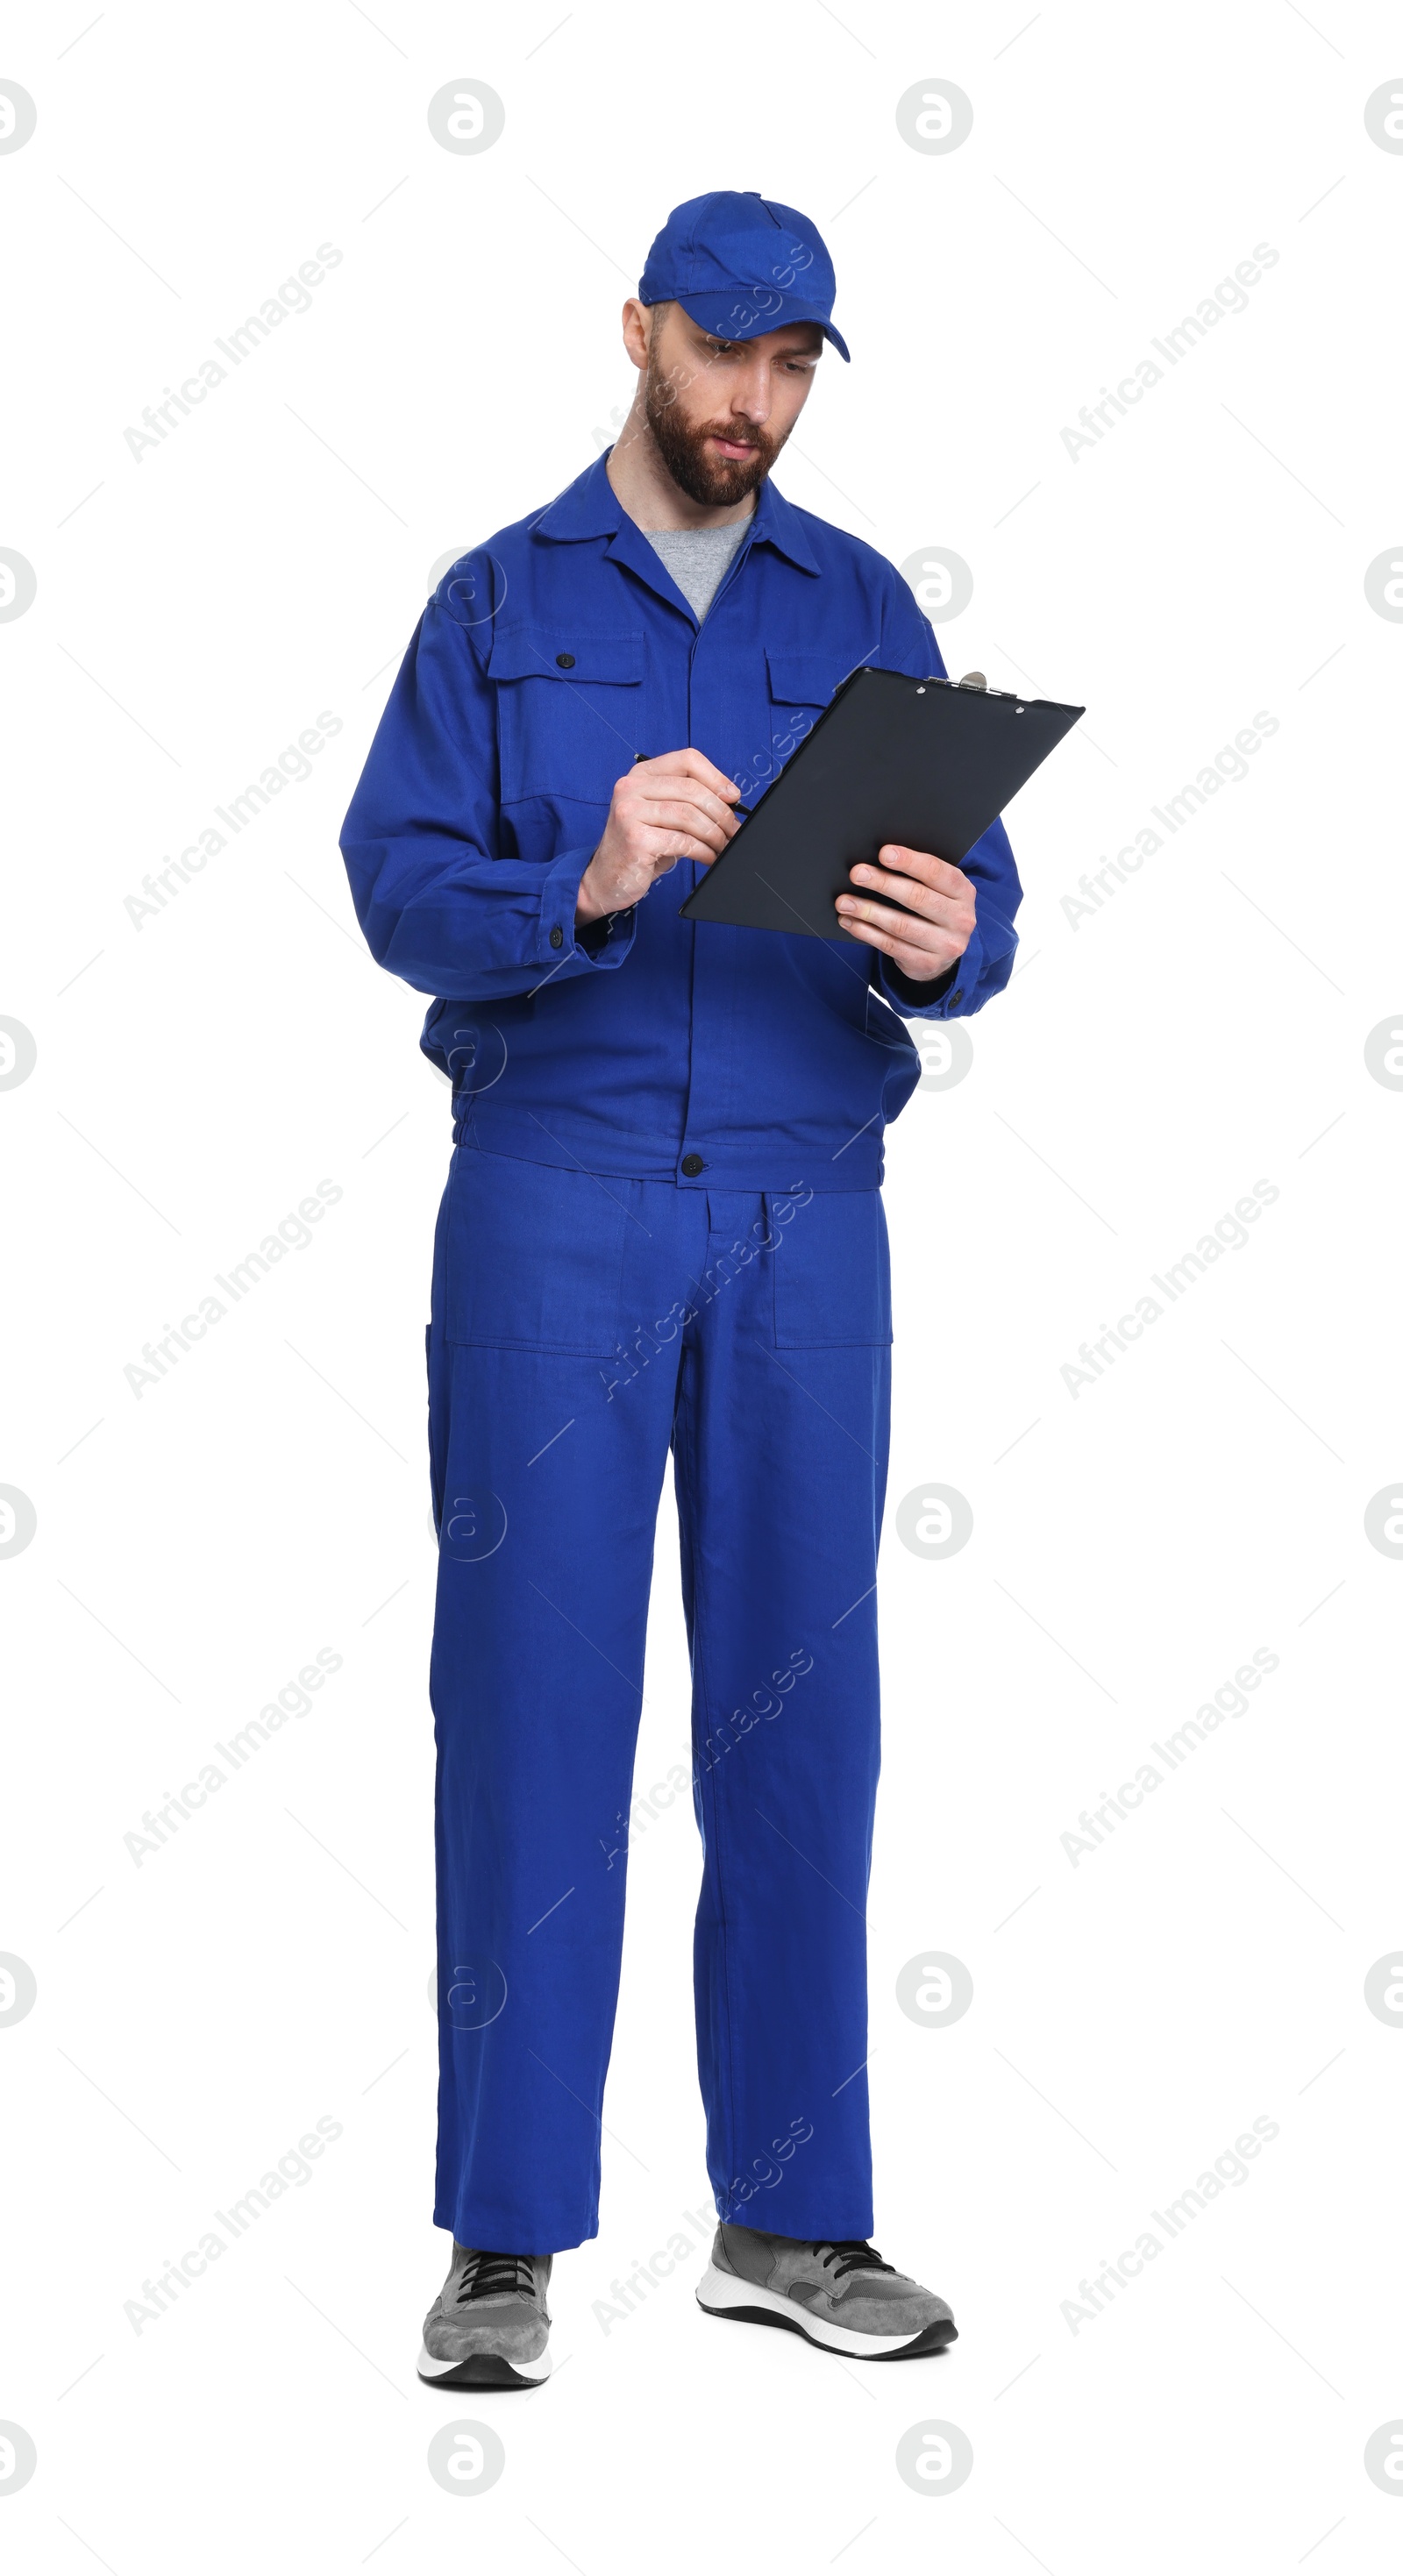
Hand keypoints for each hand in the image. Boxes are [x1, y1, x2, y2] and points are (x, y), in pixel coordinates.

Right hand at [577, 749, 739, 921]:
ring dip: (714, 834)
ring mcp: (630, 812)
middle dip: (721, 812)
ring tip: (722, 846)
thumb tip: (729, 798)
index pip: (687, 759)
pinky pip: (683, 841)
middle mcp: (631, 788)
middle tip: (733, 830)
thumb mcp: (662, 815)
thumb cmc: (640, 847)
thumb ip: (686, 799)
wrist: (606, 879)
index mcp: (641, 775)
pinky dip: (703, 851)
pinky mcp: (635, 839)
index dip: (716, 777)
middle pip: (692, 789)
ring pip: (689, 815)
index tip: (732, 797)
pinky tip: (708, 858)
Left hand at [834, 845, 975, 982]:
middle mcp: (960, 919)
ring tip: (844, 902)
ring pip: (900, 925)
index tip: (883, 853)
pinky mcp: (926, 964)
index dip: (909, 861)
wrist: (945, 952)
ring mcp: (945, 945)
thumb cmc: (935, 909)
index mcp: (963, 891)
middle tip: (857, 874)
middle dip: (883, 883)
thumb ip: (921, 876)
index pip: (936, 872)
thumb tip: (880, 858)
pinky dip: (866, 932)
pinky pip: (890, 946)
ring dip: (868, 911)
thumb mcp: (939, 890)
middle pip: (917, 897)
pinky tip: (850, 922)